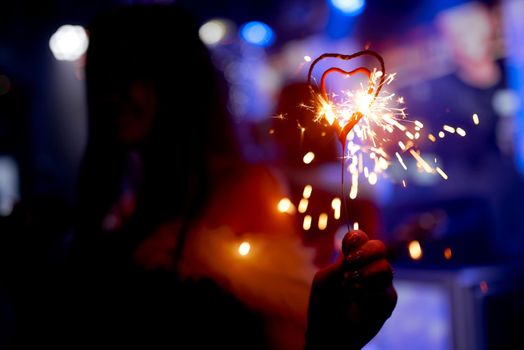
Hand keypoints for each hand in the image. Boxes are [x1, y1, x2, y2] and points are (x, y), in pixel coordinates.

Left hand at [305, 230, 396, 349]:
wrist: (328, 334)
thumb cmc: (324, 306)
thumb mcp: (326, 280)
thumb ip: (340, 263)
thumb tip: (354, 251)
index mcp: (351, 259)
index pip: (360, 239)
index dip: (357, 238)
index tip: (347, 248)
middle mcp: (368, 268)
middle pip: (379, 247)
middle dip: (365, 252)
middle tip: (350, 264)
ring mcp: (379, 284)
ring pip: (385, 268)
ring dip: (366, 275)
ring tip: (350, 287)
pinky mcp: (387, 302)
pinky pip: (387, 291)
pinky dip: (370, 292)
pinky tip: (357, 298)